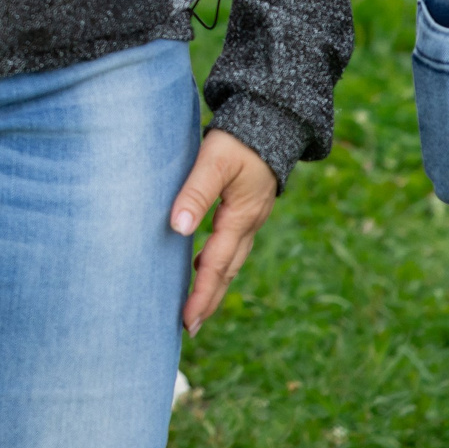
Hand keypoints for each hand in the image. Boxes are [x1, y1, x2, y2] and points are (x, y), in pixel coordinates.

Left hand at [171, 127, 278, 333]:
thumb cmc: (239, 139)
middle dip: (207, 300)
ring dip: (213, 286)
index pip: (215, 266)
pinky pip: (232, 247)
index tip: (186, 321)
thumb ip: (194, 192)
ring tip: (195, 307)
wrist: (271, 119)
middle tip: (188, 327)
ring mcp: (250, 219)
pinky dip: (217, 264)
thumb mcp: (213, 161)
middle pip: (226, 272)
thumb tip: (177, 228)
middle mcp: (248, 225)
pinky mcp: (246, 210)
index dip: (200, 295)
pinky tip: (202, 266)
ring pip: (231, 262)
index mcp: (240, 218)